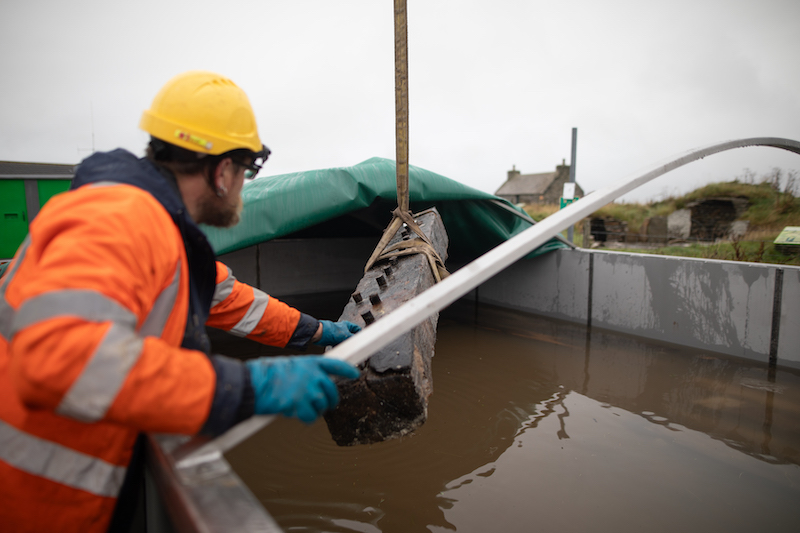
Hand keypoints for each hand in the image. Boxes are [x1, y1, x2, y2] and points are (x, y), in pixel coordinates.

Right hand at [245, 356, 359, 422]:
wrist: (254, 383)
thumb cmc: (265, 375)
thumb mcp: (288, 366)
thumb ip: (303, 372)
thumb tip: (310, 382)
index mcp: (309, 363)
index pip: (335, 364)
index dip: (346, 370)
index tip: (354, 373)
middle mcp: (312, 375)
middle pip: (331, 390)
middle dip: (330, 400)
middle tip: (325, 405)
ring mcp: (308, 390)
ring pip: (322, 405)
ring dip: (314, 410)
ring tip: (299, 407)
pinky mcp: (302, 404)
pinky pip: (311, 417)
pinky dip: (305, 418)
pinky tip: (295, 413)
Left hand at [314, 320, 360, 345]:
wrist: (321, 335)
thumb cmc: (332, 331)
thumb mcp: (347, 335)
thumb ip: (354, 338)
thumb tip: (359, 341)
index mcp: (347, 325)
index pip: (357, 328)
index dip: (360, 333)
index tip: (361, 339)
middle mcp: (343, 329)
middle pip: (351, 336)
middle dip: (351, 341)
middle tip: (353, 344)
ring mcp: (339, 335)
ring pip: (345, 341)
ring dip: (345, 344)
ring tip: (346, 346)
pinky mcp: (334, 340)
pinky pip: (340, 344)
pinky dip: (340, 346)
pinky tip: (341, 348)